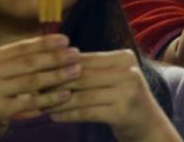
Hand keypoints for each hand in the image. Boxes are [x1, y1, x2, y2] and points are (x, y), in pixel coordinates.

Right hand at [0, 34, 80, 140]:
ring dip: (58, 75)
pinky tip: (66, 94)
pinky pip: (31, 102)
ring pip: (31, 81)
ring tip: (77, 70)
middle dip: (55, 57)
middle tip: (76, 54)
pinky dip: (51, 97)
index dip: (44, 43)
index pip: (20, 47)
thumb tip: (51, 43)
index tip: (66, 40)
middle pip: (27, 62)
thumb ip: (14, 59)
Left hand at [47, 50, 179, 141]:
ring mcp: (127, 91)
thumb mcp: (113, 78)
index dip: (60, 66)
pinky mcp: (122, 112)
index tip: (38, 72)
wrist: (149, 125)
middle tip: (34, 89)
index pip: (85, 59)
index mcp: (124, 57)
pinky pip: (87, 112)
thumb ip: (92, 69)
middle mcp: (128, 71)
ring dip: (58, 101)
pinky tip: (54, 117)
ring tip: (41, 105)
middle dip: (56, 84)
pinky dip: (68, 115)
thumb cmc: (124, 99)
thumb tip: (55, 62)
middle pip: (83, 76)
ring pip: (83, 95)